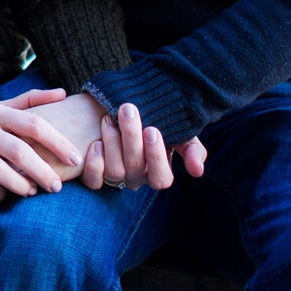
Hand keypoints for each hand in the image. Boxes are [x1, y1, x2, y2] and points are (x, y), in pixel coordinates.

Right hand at [0, 88, 86, 201]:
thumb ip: (30, 100)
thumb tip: (64, 93)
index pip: (34, 124)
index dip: (58, 142)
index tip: (76, 159)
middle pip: (18, 150)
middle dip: (42, 171)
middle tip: (57, 187)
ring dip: (18, 184)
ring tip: (31, 192)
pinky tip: (4, 195)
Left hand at [79, 101, 207, 191]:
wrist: (123, 109)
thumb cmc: (155, 121)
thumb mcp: (179, 133)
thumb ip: (192, 150)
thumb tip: (197, 170)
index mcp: (157, 172)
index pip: (161, 179)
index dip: (156, 157)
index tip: (152, 129)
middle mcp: (136, 178)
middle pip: (135, 169)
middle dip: (131, 137)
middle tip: (128, 110)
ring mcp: (115, 178)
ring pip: (114, 172)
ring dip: (112, 142)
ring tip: (109, 118)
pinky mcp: (94, 175)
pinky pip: (93, 181)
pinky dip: (94, 163)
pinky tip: (96, 143)